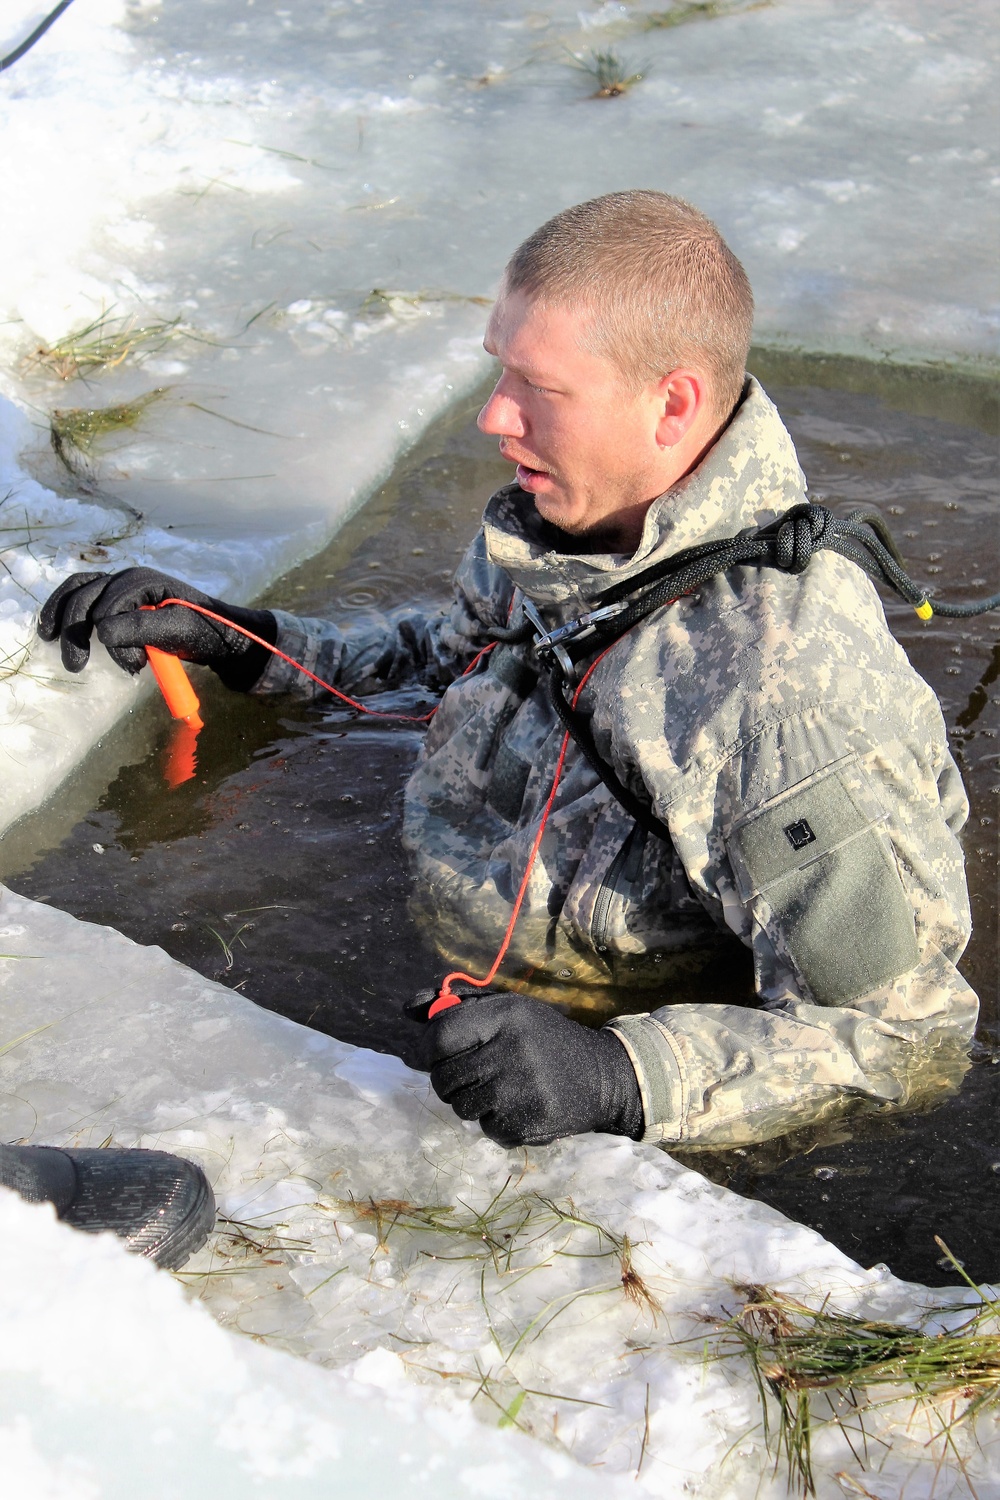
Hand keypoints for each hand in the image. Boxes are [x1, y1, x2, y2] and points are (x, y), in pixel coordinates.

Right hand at [37, 568, 276, 690]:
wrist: (220, 635)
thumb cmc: (204, 632)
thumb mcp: (178, 631)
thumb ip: (142, 629)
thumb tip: (101, 631)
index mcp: (143, 581)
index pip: (108, 605)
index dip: (113, 639)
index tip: (134, 668)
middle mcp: (129, 579)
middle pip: (86, 595)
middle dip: (77, 632)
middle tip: (76, 667)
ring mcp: (122, 587)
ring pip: (79, 592)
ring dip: (63, 616)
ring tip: (49, 639)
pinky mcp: (119, 602)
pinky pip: (84, 598)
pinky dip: (67, 611)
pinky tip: (52, 629)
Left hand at [420, 990, 643, 1146]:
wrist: (601, 1076)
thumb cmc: (540, 1038)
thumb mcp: (505, 1010)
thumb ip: (455, 1007)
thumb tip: (407, 1009)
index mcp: (505, 1015)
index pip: (441, 1036)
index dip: (428, 1048)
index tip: (432, 1055)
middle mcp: (513, 1049)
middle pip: (444, 1078)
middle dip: (449, 1080)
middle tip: (469, 1075)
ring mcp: (523, 1089)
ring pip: (462, 1107)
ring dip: (472, 1102)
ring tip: (498, 1089)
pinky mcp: (532, 1121)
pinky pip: (487, 1130)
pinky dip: (495, 1122)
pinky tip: (517, 1106)